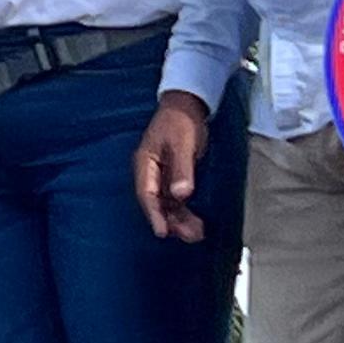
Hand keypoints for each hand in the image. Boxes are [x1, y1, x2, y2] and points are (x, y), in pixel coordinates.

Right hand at [134, 93, 212, 240]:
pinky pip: (176, 201)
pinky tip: (196, 223)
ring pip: (167, 205)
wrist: (187, 106)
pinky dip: (185, 212)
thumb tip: (181, 195)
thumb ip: (182, 169)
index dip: (154, 214)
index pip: (147, 194)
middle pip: (157, 204)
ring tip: (197, 234)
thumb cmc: (181, 122)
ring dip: (180, 220)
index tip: (162, 232)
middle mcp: (150, 173)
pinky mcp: (173, 178)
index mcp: (145, 163)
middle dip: (172, 222)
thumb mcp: (182, 144)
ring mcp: (162, 177)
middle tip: (190, 236)